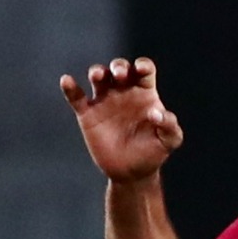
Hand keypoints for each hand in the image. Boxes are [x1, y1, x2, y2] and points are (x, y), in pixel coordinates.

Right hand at [61, 56, 182, 181]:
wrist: (132, 173)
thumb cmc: (154, 152)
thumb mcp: (169, 141)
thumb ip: (170, 125)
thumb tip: (156, 113)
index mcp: (145, 93)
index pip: (144, 70)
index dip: (142, 65)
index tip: (141, 69)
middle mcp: (124, 92)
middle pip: (120, 68)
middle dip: (119, 66)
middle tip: (120, 75)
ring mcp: (104, 101)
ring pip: (98, 76)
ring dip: (97, 71)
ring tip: (98, 76)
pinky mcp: (88, 115)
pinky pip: (76, 97)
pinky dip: (70, 88)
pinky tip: (67, 81)